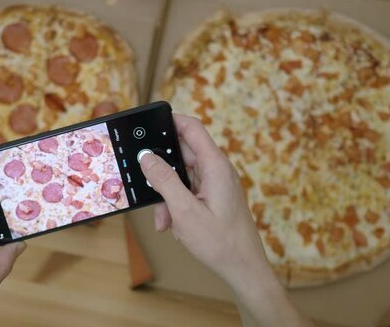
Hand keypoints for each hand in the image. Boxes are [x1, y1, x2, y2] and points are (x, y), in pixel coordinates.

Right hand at [140, 114, 308, 325]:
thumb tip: (146, 157)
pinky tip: (174, 225)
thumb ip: (164, 181)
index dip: (170, 121)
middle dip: (162, 173)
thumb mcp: (184, 211)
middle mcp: (217, 170)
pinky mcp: (214, 196)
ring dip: (168, 196)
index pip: (191, 128)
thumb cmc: (220, 242)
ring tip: (166, 220)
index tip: (147, 124)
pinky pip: (188, 191)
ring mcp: (216, 183)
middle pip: (182, 154)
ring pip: (182, 177)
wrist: (243, 268)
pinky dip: (177, 205)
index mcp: (215, 166)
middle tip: (148, 189)